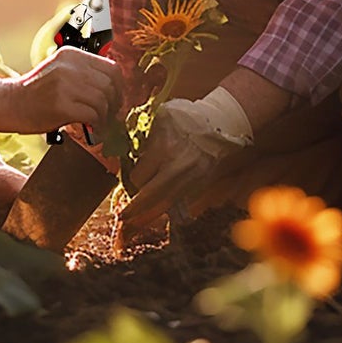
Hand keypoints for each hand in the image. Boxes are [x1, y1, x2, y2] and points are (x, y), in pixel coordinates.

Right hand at [10, 47, 122, 135]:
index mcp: (71, 55)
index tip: (117, 100)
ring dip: (106, 116)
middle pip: (110, 84)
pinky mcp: (61, 105)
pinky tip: (94, 130)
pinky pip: (93, 115)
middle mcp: (69, 66)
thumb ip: (84, 74)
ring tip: (101, 124)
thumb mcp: (60, 73)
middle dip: (115, 103)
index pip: (111, 68)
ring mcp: (64, 85)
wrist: (9, 104)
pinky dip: (98, 125)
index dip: (119, 87)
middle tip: (112, 115)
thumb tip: (115, 88)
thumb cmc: (36, 93)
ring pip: (103, 100)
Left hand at [116, 88, 252, 236]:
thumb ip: (143, 136)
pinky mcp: (198, 185)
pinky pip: (178, 203)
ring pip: (165, 205)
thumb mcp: (160, 118)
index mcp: (164, 148)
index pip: (138, 176)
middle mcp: (177, 167)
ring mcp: (190, 179)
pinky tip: (154, 217)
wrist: (220, 124)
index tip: (127, 182)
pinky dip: (165, 211)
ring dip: (148, 217)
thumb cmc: (186, 117)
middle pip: (150, 197)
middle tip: (121, 218)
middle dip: (134, 210)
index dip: (130, 181)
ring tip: (134, 224)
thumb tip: (125, 150)